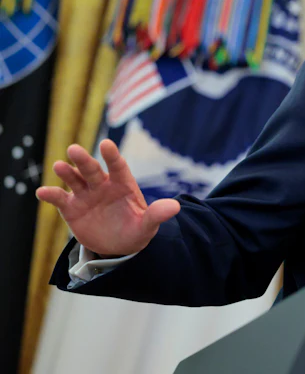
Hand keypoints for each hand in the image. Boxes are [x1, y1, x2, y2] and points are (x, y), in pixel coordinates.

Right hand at [36, 139, 179, 256]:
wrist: (117, 246)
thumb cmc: (135, 231)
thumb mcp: (147, 226)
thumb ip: (157, 215)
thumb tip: (175, 206)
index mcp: (123, 185)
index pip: (118, 167)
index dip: (112, 156)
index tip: (106, 144)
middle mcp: (103, 185)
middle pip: (92, 170)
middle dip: (84, 160)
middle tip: (74, 149)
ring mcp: (86, 195)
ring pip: (75, 180)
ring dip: (67, 173)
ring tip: (59, 166)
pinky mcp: (71, 208)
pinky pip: (60, 199)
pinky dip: (51, 195)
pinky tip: (42, 192)